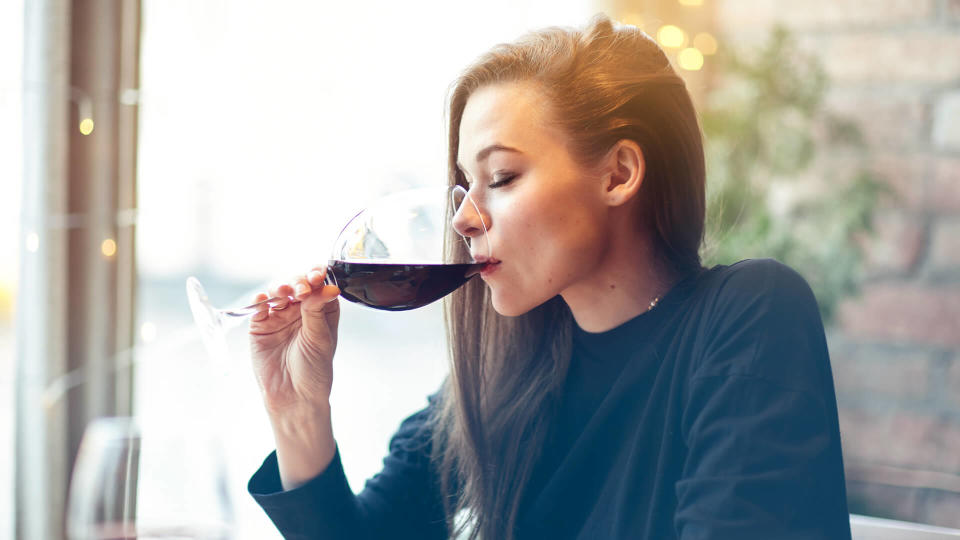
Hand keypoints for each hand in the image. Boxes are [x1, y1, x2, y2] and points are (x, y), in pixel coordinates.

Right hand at [248, 265, 340, 415]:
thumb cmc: (314, 370)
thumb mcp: (320, 338)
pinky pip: (259, 308)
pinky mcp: (260, 326)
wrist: (293, 396)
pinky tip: (264, 299)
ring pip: (278, 292)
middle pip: (297, 284)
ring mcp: (279, 316)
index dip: (317, 276)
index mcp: (321, 310)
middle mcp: (300, 310)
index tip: (317, 275)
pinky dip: (260, 301)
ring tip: (283, 291)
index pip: (319, 285)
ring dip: (280, 287)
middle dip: (298, 282)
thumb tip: (327, 286)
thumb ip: (318, 310)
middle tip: (301, 289)